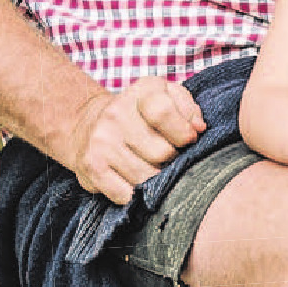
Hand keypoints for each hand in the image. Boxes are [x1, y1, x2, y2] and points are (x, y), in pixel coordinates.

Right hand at [70, 74, 206, 204]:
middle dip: (173, 160)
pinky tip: (135, 182)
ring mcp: (101, 141)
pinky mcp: (90, 166)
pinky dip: (136, 194)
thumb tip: (198, 129)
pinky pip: (124, 193)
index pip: (164, 112)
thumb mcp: (169, 97)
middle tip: (169, 157)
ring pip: (146, 176)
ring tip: (153, 168)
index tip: (188, 140)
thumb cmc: (142, 113)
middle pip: (162, 152)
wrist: (89, 123)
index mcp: (142, 92)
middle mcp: (116, 113)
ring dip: (156, 180)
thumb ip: (189, 108)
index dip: (183, 132)